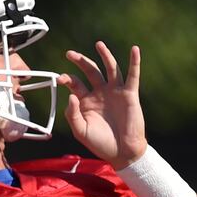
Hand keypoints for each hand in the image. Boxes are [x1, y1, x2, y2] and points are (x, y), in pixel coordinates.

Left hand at [59, 41, 146, 169]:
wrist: (122, 152)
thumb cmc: (100, 143)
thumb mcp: (80, 131)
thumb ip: (72, 114)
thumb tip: (70, 96)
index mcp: (86, 101)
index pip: (75, 83)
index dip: (67, 79)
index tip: (61, 78)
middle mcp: (100, 93)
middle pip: (90, 71)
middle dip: (80, 61)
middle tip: (70, 54)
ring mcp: (115, 92)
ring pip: (110, 69)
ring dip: (105, 56)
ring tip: (98, 44)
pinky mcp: (129, 94)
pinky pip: (133, 75)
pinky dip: (134, 62)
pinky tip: (134, 50)